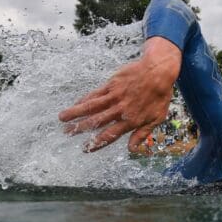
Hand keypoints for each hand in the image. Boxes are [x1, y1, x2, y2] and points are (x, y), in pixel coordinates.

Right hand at [58, 37, 181, 151]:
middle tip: (66, 133)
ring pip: (91, 106)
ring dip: (75, 113)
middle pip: (96, 121)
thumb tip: (132, 150)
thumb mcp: (157, 118)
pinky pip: (95, 94)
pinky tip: (75, 103)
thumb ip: (143, 134)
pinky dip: (83, 99)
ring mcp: (114, 96)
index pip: (110, 135)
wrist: (158, 71)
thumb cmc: (160, 95)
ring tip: (61, 118)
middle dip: (79, 129)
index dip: (96, 143)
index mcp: (131, 121)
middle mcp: (120, 110)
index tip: (85, 149)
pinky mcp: (112, 84)